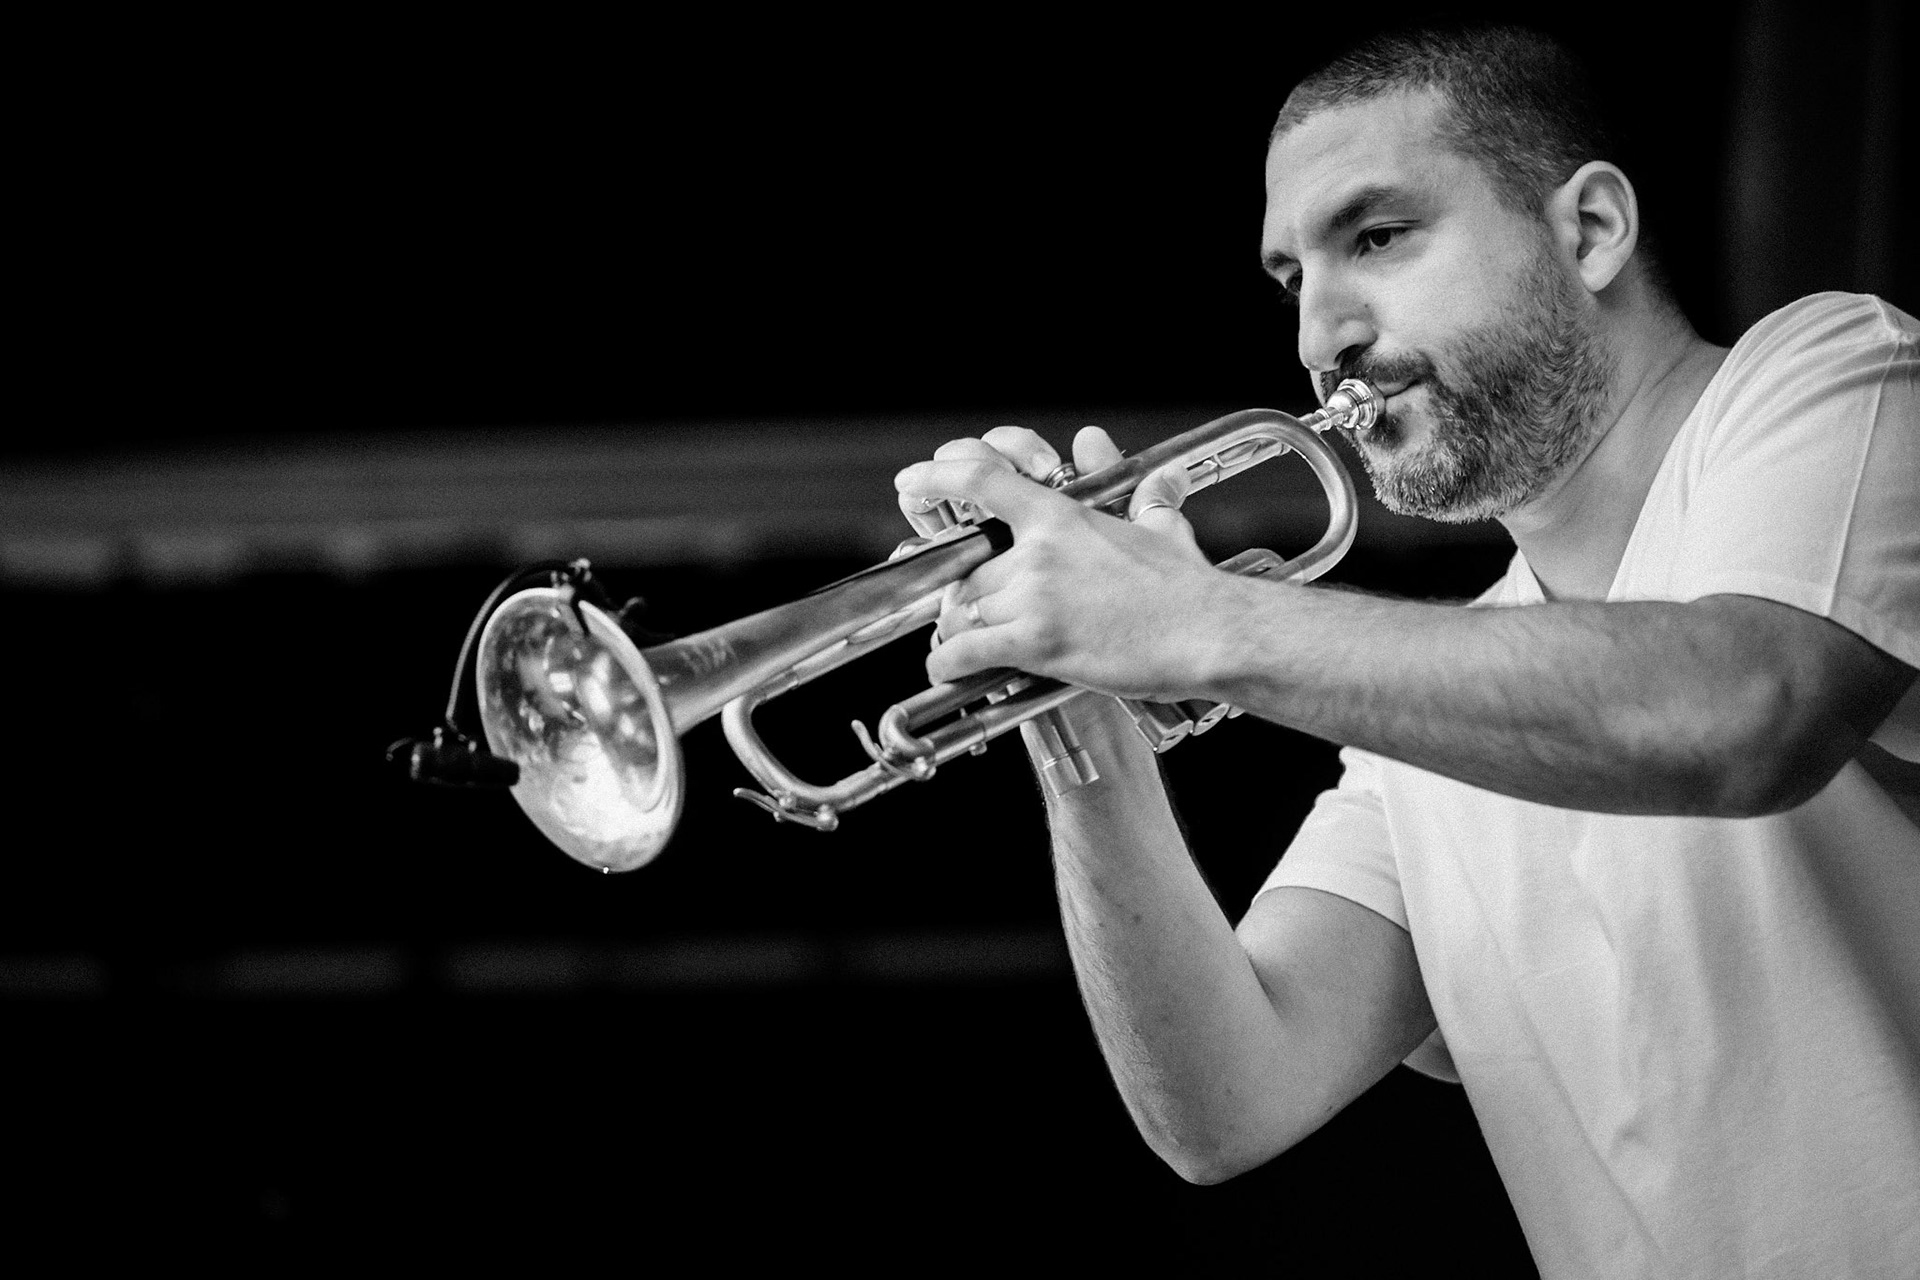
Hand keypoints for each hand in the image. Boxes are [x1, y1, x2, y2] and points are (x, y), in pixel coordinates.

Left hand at [895, 425, 1219, 700]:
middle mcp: (1037, 553)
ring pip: (964, 613)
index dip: (937, 475)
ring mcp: (1034, 597)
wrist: (1207, 632)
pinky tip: (947, 670)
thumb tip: (1118, 457)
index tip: (910, 480)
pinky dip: (949, 664)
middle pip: (971, 572)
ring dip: (962, 632)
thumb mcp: (1157, 525)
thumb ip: (1129, 489)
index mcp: (1060, 516)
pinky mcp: (1036, 642)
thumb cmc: (1187, 585)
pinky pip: (966, 652)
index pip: (981, 480)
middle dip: (968, 596)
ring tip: (974, 647)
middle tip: (976, 614)